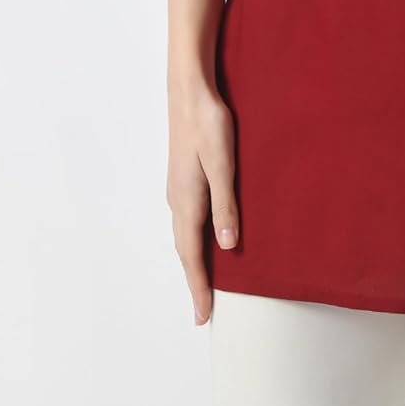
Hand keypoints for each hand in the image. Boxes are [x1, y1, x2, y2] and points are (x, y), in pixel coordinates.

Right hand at [166, 81, 239, 325]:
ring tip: (202, 280)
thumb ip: (225, 204)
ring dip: (192, 259)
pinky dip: (191, 237)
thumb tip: (227, 244)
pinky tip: (202, 235)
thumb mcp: (223, 163)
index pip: (193, 254)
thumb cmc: (208, 123)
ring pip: (183, 233)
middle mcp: (177, 199)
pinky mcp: (182, 175)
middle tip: (202, 308)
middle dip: (194, 279)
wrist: (189, 90)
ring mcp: (177, 187)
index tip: (203, 315)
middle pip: (184, 249)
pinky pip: (185, 218)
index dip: (199, 285)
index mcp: (187, 201)